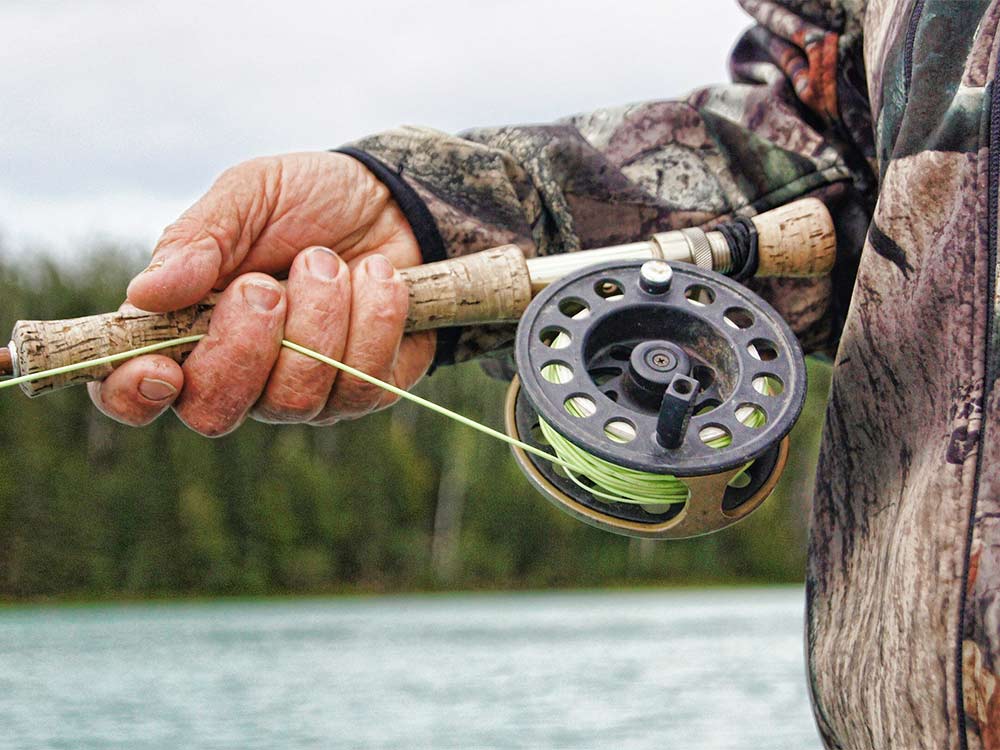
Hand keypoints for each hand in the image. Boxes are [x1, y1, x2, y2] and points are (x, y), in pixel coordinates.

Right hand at [88, 152, 435, 434]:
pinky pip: (364, 384)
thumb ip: (198, 240)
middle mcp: (240, 375)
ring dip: (317, 317)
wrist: (395, 201)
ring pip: (295, 398)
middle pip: (215, 412)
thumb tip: (143, 294)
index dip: (134, 395)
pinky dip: (372, 318)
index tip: (160, 367)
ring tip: (328, 261)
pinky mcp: (365, 390)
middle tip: (265, 285)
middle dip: (244, 346)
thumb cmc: (308, 201)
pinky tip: (376, 276)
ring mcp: (304, 392)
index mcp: (186, 329)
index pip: (134, 393)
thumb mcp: (249, 196)